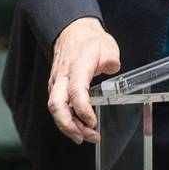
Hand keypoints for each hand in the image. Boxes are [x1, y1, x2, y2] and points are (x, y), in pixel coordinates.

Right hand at [48, 17, 120, 144]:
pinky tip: (79, 127)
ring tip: (86, 137)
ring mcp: (56, 82)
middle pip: (57, 105)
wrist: (73, 32)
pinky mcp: (55, 87)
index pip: (75, 91)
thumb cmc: (90, 41)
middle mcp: (63, 76)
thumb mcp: (107, 45)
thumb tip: (112, 67)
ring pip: (56, 109)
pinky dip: (66, 119)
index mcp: (77, 66)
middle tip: (86, 137)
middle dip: (70, 126)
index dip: (83, 109)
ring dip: (69, 126)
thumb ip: (110, 58)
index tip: (93, 121)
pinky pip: (57, 106)